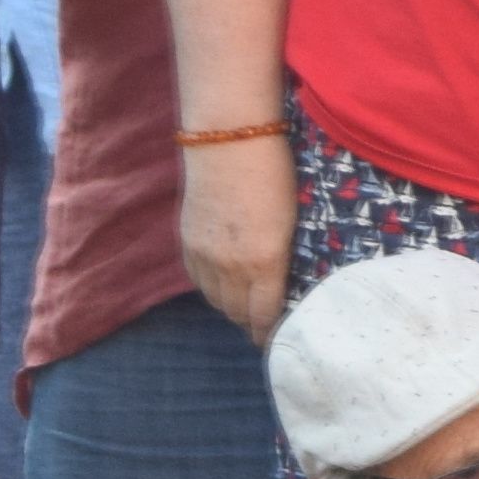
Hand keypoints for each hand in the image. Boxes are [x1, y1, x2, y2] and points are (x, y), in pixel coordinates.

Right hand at [179, 128, 294, 335]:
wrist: (228, 140)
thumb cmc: (273, 172)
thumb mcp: (291, 220)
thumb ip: (283, 257)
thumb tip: (283, 284)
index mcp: (265, 261)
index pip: (265, 315)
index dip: (271, 332)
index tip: (280, 338)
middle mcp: (232, 266)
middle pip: (238, 314)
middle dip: (252, 325)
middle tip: (263, 327)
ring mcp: (205, 256)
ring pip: (216, 301)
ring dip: (231, 309)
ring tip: (244, 310)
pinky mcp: (187, 243)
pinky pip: (198, 282)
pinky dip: (211, 289)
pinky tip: (222, 287)